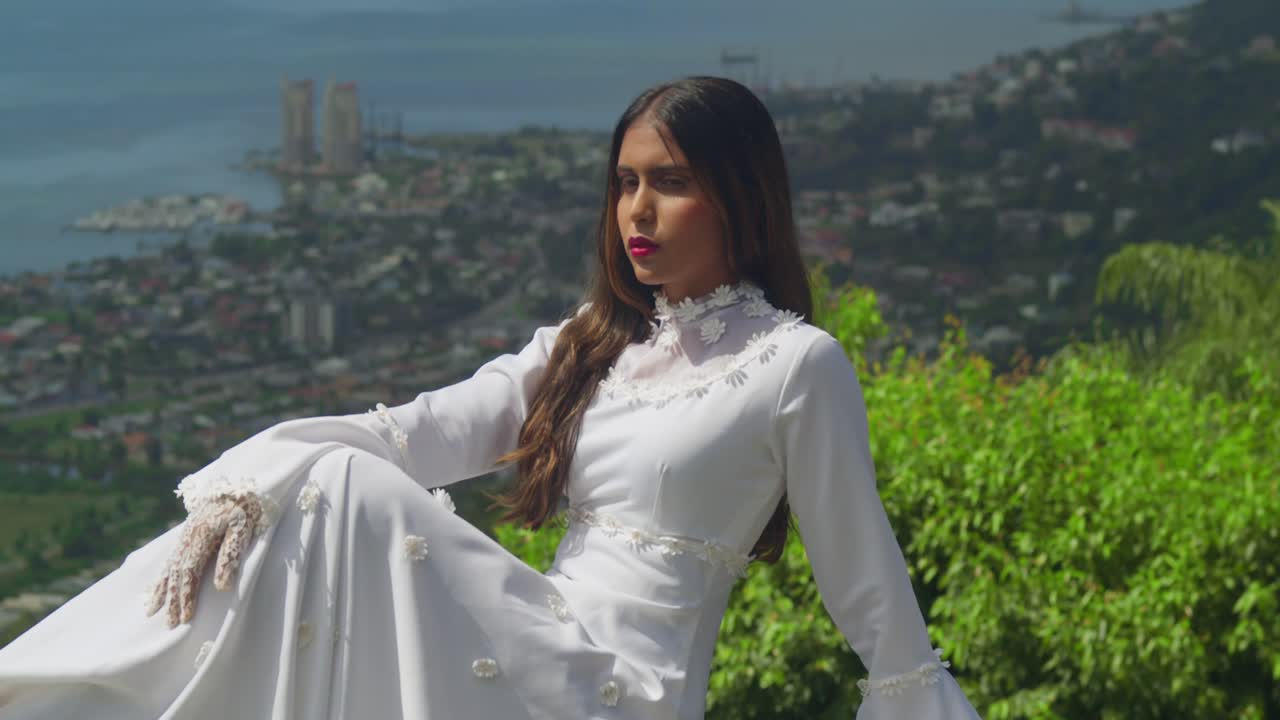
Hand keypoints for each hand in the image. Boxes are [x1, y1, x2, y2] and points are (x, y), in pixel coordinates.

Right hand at [145, 492, 265, 627]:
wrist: (232, 486)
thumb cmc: (242, 508)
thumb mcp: (243, 529)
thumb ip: (231, 555)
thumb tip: (222, 587)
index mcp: (200, 537)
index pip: (189, 572)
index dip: (186, 595)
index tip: (186, 617)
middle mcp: (186, 539)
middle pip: (176, 575)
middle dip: (173, 600)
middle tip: (171, 625)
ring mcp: (182, 539)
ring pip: (168, 569)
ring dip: (162, 592)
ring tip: (153, 613)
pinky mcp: (183, 539)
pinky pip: (168, 562)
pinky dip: (160, 579)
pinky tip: (155, 593)